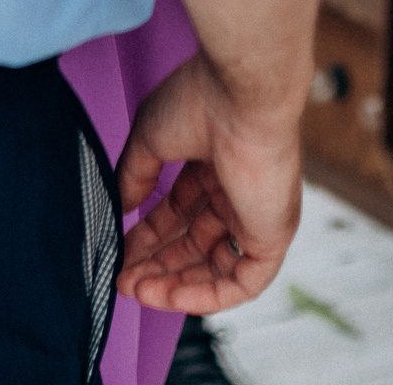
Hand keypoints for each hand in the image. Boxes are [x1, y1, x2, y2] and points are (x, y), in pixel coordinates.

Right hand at [115, 53, 303, 314]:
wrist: (242, 94)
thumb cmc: (201, 99)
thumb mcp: (150, 140)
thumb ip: (134, 177)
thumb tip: (120, 209)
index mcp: (215, 164)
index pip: (179, 213)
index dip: (147, 237)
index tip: (119, 252)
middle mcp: (238, 191)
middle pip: (194, 243)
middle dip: (156, 264)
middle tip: (122, 279)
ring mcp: (257, 214)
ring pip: (216, 267)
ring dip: (175, 285)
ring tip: (137, 290)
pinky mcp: (273, 234)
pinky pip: (243, 282)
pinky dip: (207, 297)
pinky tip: (170, 297)